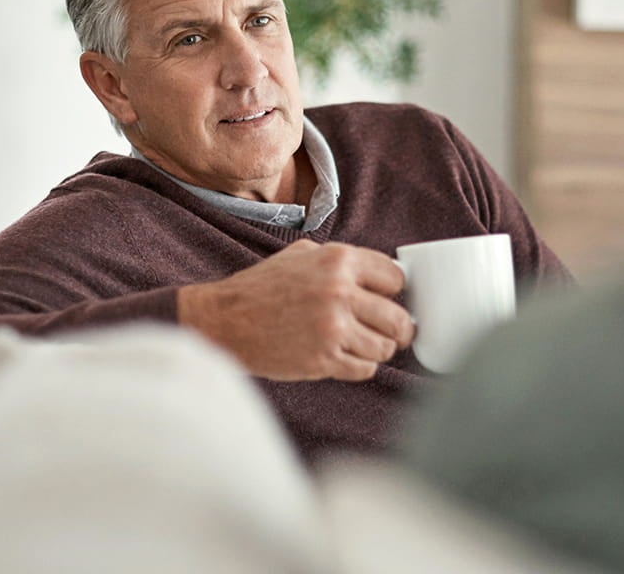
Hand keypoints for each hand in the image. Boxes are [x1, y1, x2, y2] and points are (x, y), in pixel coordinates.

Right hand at [176, 240, 413, 381]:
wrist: (224, 321)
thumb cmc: (261, 287)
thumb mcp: (301, 254)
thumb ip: (340, 260)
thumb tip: (379, 274)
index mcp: (338, 260)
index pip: (396, 278)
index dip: (394, 291)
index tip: (388, 299)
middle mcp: (340, 292)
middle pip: (399, 318)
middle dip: (399, 327)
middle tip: (393, 332)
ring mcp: (332, 328)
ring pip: (385, 347)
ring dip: (378, 349)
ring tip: (362, 344)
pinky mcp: (323, 359)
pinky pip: (364, 369)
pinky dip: (360, 366)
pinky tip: (344, 357)